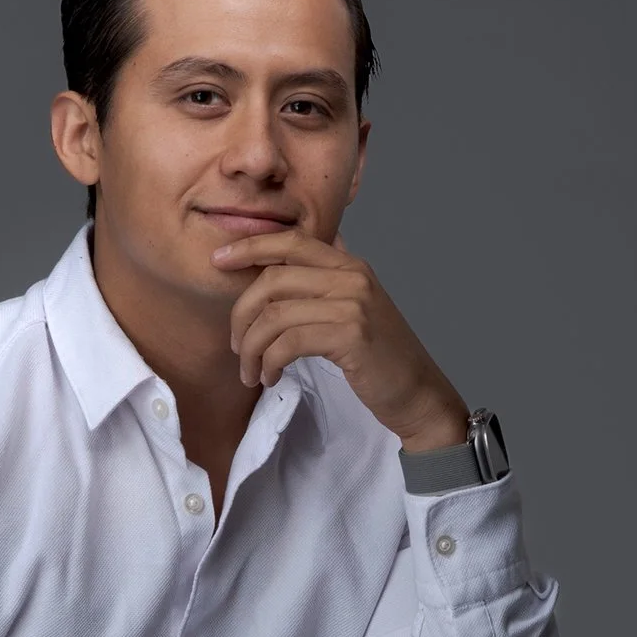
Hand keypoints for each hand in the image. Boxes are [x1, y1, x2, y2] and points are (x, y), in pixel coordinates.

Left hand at [211, 226, 469, 446]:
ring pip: (275, 314)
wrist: (419, 395)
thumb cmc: (379, 358)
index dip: (249, 247)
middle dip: (242, 314)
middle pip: (273, 279)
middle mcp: (352, 277)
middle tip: (236, 346)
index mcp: (349, 265)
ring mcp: (353, 304)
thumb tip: (282, 261)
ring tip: (251, 372)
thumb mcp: (353, 309)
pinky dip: (269, 362)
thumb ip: (323, 283)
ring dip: (252, 347)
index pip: (290, 241)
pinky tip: (270, 378)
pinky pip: (288, 342)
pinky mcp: (351, 335)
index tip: (217, 260)